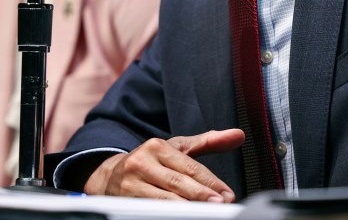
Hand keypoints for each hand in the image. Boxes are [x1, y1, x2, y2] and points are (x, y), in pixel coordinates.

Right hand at [84, 128, 244, 201]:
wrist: (109, 175)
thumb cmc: (151, 161)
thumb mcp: (177, 148)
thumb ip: (208, 142)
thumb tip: (238, 135)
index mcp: (158, 146)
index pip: (190, 166)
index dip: (210, 182)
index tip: (227, 194)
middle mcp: (143, 162)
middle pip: (177, 182)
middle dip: (201, 195)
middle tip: (220, 204)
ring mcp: (131, 183)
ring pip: (163, 198)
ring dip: (186, 207)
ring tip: (205, 212)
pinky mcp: (123, 201)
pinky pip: (149, 210)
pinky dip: (166, 213)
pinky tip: (181, 216)